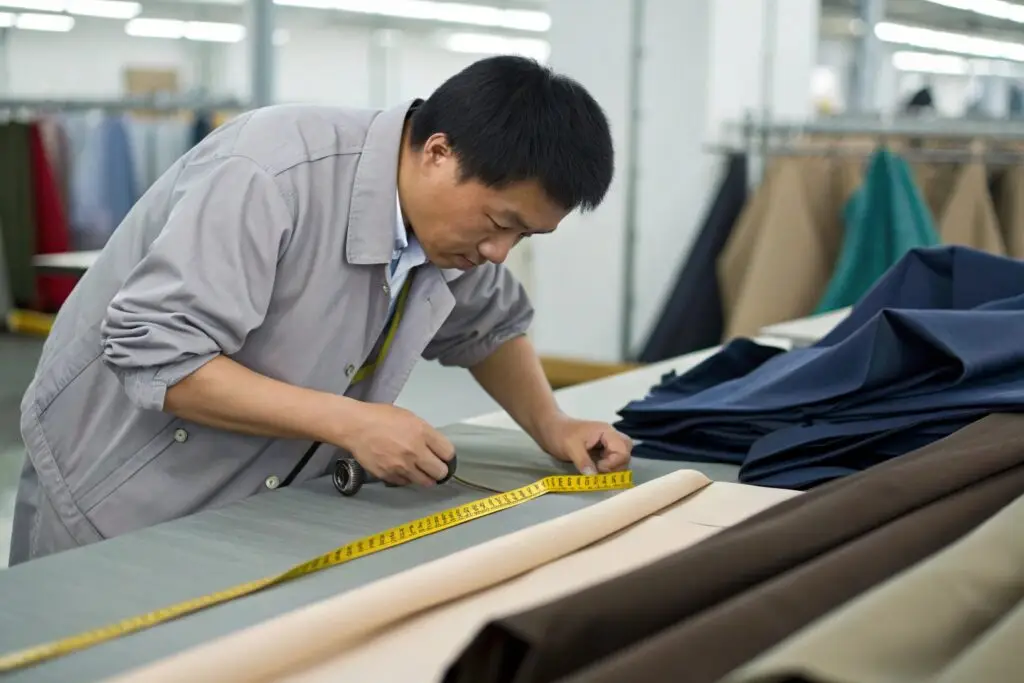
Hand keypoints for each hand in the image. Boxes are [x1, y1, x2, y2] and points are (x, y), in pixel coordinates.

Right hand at [336, 403, 454, 486]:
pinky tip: (402, 469)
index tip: (444, 457)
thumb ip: (424, 432)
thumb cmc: (380, 417)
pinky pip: (406, 483)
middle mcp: (415, 451)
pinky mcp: (389, 475)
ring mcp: (401, 466)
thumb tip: (435, 446)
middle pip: (440, 472)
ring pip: (425, 482)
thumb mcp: (409, 417)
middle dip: (440, 470)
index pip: (448, 453)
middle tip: (435, 468)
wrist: (355, 426)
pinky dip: (407, 479)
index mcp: (422, 432)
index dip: (447, 456)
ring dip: (425, 477)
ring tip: (419, 470)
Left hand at [538, 415, 632, 474]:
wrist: (549, 428)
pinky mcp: (600, 452)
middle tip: (601, 471)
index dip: (614, 462)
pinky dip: (607, 469)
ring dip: (613, 468)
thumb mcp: (570, 447)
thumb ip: (583, 461)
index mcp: (606, 432)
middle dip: (617, 465)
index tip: (599, 468)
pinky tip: (596, 471)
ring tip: (598, 471)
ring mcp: (606, 444)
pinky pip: (611, 461)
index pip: (622, 449)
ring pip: (620, 458)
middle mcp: (610, 437)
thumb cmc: (559, 434)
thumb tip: (593, 476)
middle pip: (626, 452)